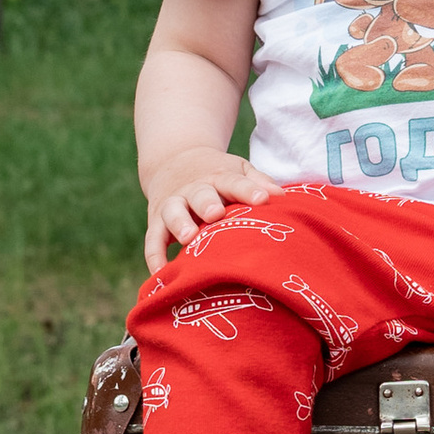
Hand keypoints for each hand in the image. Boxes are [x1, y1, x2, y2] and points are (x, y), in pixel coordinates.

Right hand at [140, 148, 271, 271]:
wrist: (175, 161)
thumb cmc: (218, 176)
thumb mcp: (238, 170)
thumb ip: (258, 182)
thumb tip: (281, 197)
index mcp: (218, 177)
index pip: (234, 182)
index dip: (248, 190)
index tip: (263, 199)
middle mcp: (193, 190)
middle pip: (199, 195)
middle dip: (207, 203)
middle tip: (216, 214)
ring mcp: (173, 204)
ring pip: (172, 213)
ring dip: (179, 224)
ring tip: (188, 237)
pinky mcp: (156, 222)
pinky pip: (152, 240)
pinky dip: (154, 256)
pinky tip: (161, 273)